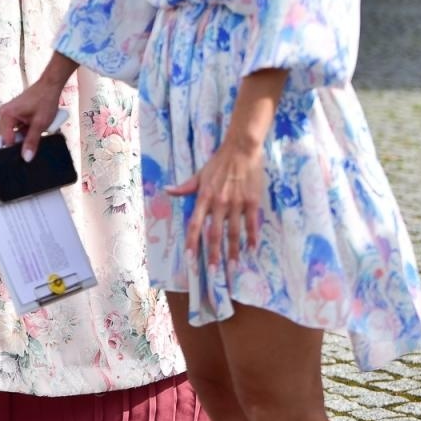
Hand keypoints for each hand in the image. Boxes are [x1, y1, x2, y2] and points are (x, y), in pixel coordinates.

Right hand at [0, 72, 63, 157]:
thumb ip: (32, 141)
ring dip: (26, 135)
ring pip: (16, 133)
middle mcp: (5, 113)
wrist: (51, 85)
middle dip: (21, 142)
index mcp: (6, 115)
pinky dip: (28, 130)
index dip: (14, 150)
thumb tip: (26, 157)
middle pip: (9, 136)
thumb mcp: (40, 124)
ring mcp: (10, 113)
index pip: (5, 139)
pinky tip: (37, 128)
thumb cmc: (45, 99)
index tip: (22, 158)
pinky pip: (19, 127)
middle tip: (32, 146)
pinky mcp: (17, 113)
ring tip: (37, 131)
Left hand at [166, 135, 265, 266]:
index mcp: (204, 197)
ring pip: (233, 233)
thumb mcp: (199, 174)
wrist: (241, 149)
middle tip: (213, 271)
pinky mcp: (252, 202)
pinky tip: (251, 249)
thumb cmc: (219, 162)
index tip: (191, 258)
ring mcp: (237, 203)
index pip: (195, 224)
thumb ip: (185, 187)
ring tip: (232, 266)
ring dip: (232, 251)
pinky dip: (251, 238)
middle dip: (213, 254)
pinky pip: (251, 224)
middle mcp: (219, 203)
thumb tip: (167, 190)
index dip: (192, 242)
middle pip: (214, 233)